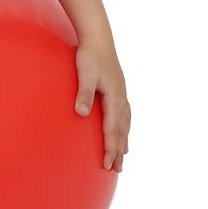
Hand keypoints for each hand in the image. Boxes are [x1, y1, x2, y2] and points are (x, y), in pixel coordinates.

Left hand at [74, 42, 129, 171]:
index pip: (112, 129)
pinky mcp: (119, 90)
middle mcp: (121, 99)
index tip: (107, 165)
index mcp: (114, 98)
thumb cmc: (89, 56)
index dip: (110, 148)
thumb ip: (83, 94)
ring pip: (125, 123)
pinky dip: (125, 127)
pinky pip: (125, 114)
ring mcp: (122, 94)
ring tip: (124, 156)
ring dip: (124, 140)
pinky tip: (123, 129)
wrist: (99, 38)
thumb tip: (82, 114)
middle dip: (119, 151)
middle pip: (122, 130)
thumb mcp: (84, 74)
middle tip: (116, 169)